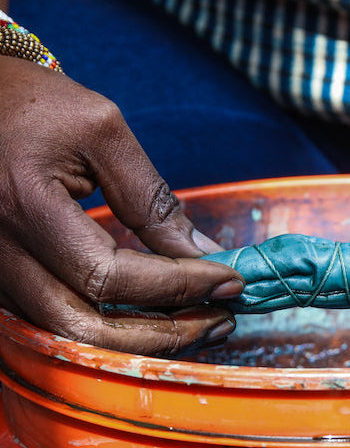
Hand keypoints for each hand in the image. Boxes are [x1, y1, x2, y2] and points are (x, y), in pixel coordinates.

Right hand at [0, 55, 243, 354]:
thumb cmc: (34, 103)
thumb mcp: (101, 132)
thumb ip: (151, 199)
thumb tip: (204, 254)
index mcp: (22, 207)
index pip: (111, 276)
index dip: (177, 286)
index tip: (230, 280)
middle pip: (85, 329)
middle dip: (164, 334)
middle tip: (222, 320)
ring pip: (71, 337)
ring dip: (143, 343)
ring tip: (203, 325)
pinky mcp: (2, 280)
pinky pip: (60, 324)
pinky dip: (115, 332)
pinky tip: (160, 321)